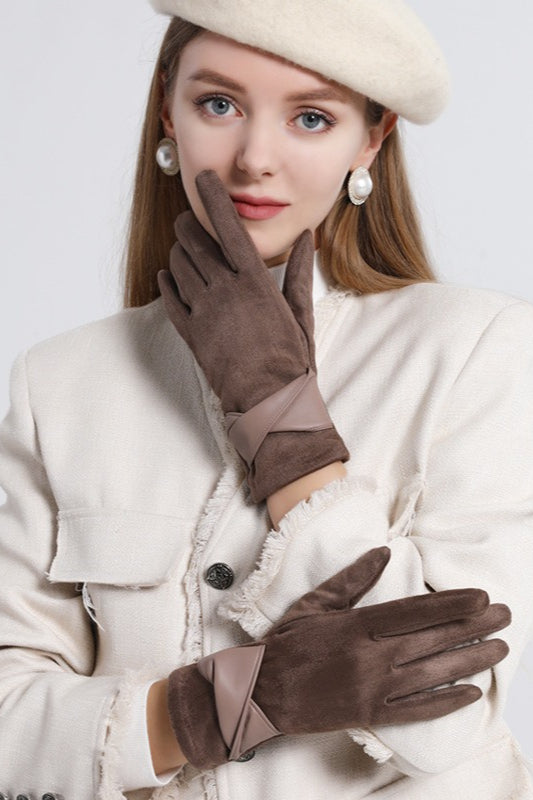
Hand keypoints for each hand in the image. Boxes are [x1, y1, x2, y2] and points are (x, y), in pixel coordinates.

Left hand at [158, 169, 315, 412]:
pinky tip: (169, 277)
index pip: (229, 227)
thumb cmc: (292, 360)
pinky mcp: (191, 335)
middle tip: (190, 221)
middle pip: (194, 242)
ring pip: (178, 266)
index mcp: (254, 282)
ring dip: (178, 252)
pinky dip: (166, 283)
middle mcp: (225, 292)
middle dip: (188, 225)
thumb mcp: (301, 313)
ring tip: (184, 251)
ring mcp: (204, 313)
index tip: (205, 177)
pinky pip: (168, 299)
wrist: (270, 404)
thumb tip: (308, 238)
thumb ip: (299, 273)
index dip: (214, 197)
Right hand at [166, 547, 510, 768]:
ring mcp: (372, 689)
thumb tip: (383, 553)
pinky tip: (470, 693)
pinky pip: (416, 709)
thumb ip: (352, 579)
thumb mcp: (314, 603)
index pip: (414, 612)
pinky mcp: (371, 714)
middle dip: (473, 628)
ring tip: (499, 651)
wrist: (262, 691)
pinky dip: (445, 703)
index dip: (452, 605)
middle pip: (431, 641)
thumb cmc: (287, 643)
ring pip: (431, 674)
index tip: (482, 597)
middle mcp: (369, 658)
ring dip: (469, 662)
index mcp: (355, 626)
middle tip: (505, 618)